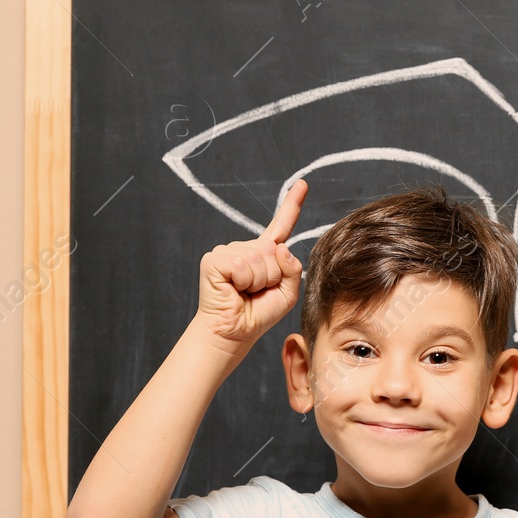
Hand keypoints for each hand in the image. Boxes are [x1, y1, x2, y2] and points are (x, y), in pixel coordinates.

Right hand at [196, 179, 306, 350]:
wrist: (234, 333)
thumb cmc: (258, 315)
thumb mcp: (287, 293)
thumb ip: (293, 269)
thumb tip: (279, 246)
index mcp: (264, 254)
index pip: (281, 226)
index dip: (292, 204)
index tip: (303, 185)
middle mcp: (245, 248)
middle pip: (274, 249)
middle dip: (272, 276)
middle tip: (256, 292)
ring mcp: (228, 251)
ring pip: (260, 258)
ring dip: (259, 281)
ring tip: (245, 292)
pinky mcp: (214, 259)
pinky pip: (243, 264)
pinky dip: (245, 282)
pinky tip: (234, 289)